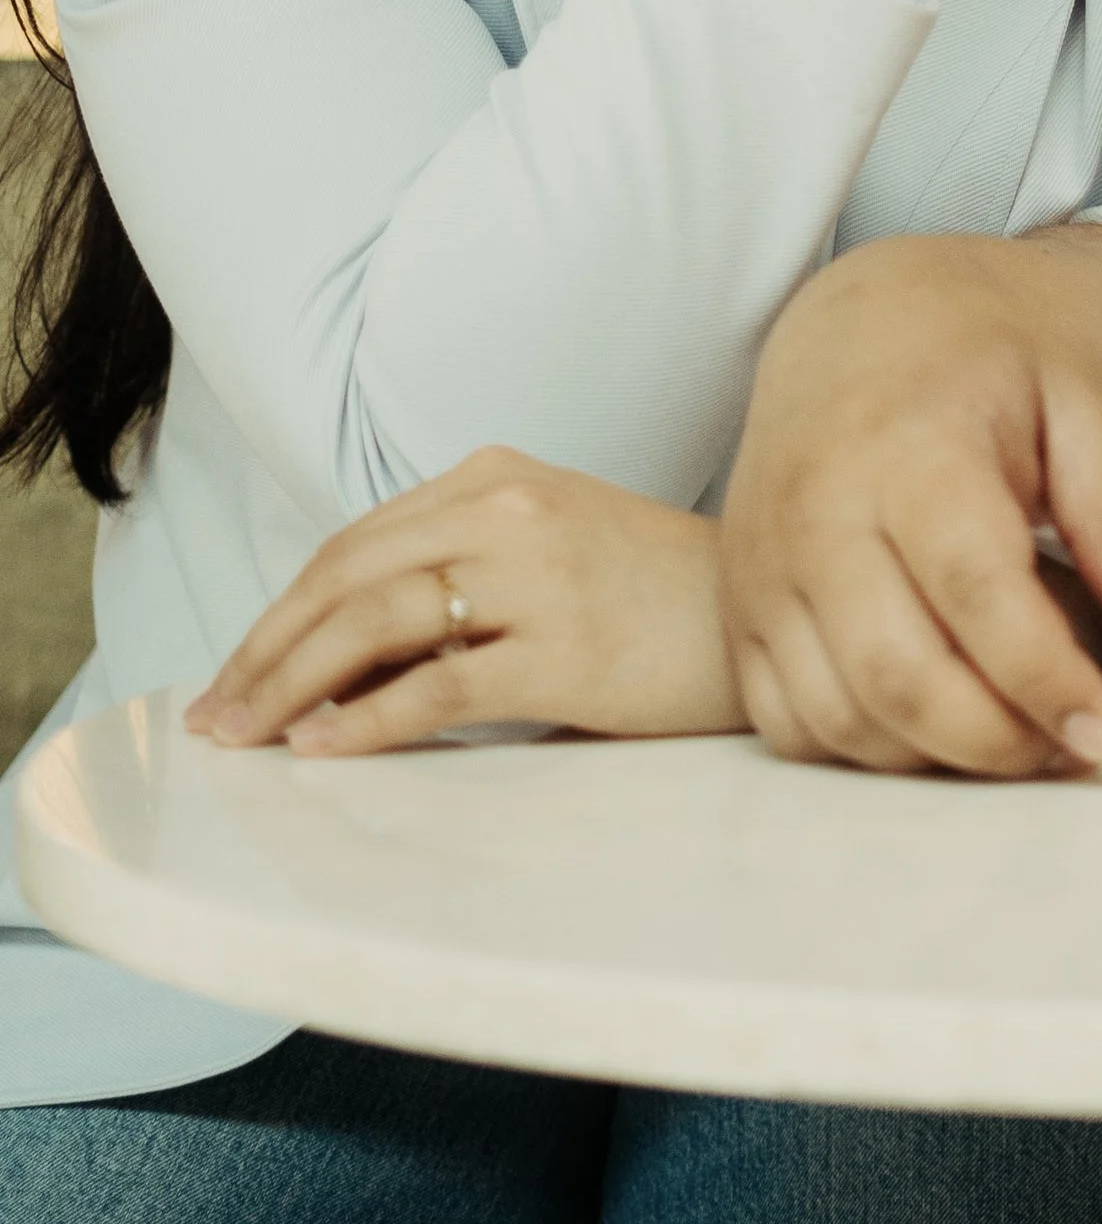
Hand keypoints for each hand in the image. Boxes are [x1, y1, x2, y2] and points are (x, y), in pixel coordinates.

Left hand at [185, 449, 740, 756]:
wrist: (763, 614)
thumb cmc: (653, 593)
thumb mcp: (546, 549)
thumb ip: (455, 574)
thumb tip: (333, 666)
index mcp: (498, 474)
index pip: (355, 541)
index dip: (281, 610)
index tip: (236, 670)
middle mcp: (509, 509)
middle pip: (347, 575)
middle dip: (266, 649)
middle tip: (215, 715)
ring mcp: (538, 575)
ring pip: (376, 620)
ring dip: (293, 684)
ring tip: (249, 737)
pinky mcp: (565, 649)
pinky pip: (439, 685)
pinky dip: (366, 719)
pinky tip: (322, 748)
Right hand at [720, 238, 1101, 779]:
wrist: (854, 327)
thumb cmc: (979, 364)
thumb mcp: (1075, 398)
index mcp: (906, 447)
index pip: (975, 591)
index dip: (1045, 678)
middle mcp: (816, 510)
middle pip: (899, 675)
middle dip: (997, 742)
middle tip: (1072, 748)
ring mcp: (764, 566)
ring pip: (842, 715)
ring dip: (937, 759)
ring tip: (1017, 738)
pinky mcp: (740, 607)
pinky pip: (788, 723)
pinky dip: (864, 753)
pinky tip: (936, 728)